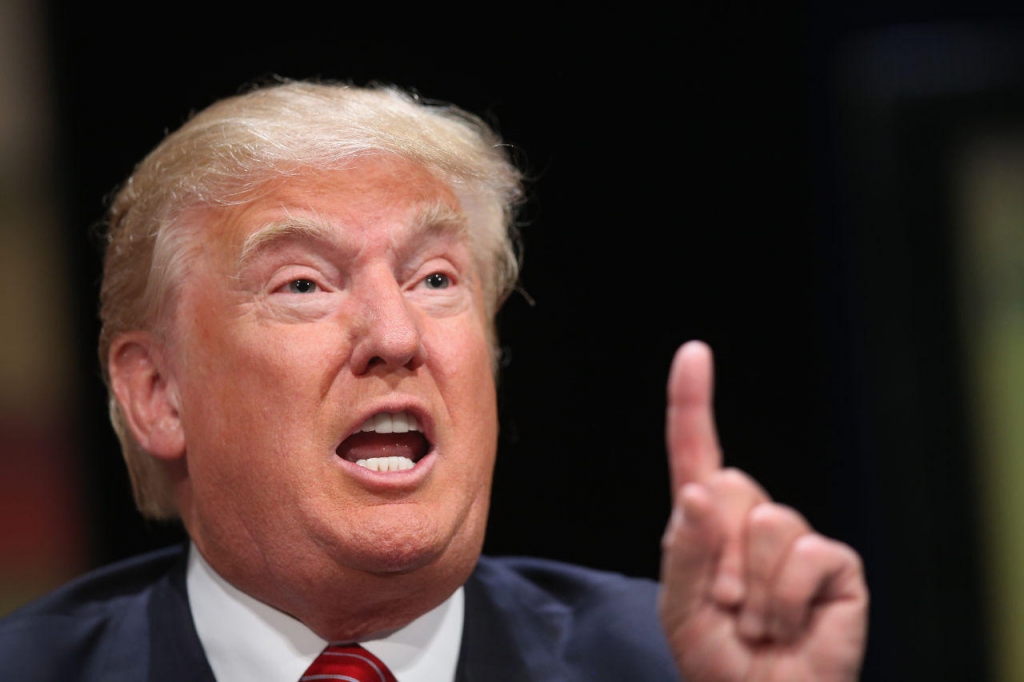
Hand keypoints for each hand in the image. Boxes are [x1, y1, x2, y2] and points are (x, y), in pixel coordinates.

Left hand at [658, 341, 867, 680]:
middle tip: (725, 605)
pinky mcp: (835, 562)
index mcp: (705, 523)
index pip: (696, 452)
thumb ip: (683, 549)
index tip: (693, 352)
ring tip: (756, 621)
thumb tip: (698, 490)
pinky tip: (789, 624)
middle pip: (730, 484)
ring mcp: (796, 538)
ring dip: (751, 586)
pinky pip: (805, 553)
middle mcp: (750, 521)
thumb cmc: (716, 657)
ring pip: (766, 521)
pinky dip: (786, 599)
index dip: (692, 402)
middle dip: (718, 552)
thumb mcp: (678, 606)